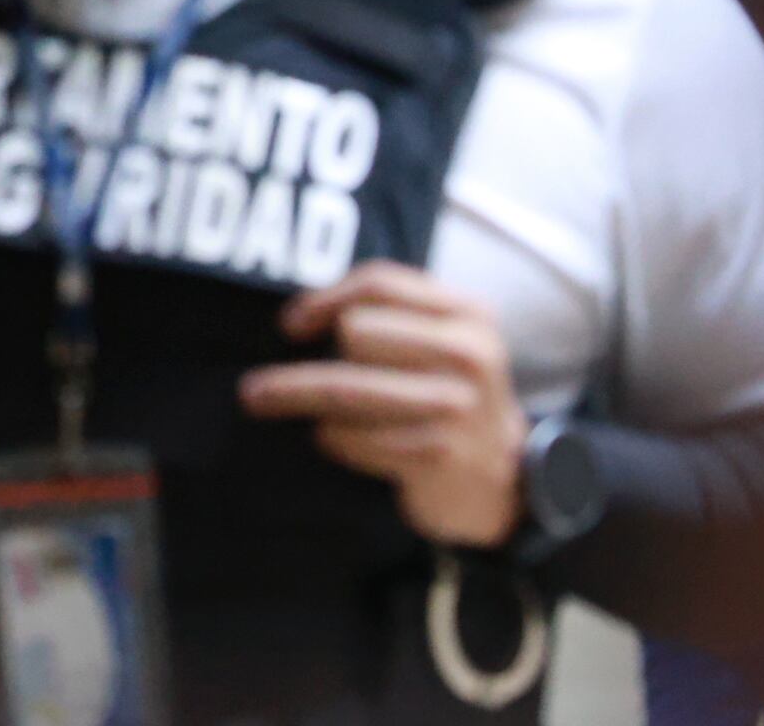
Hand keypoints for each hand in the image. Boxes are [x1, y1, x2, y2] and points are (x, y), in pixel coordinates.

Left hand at [238, 261, 527, 548]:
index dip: (324, 298)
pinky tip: (337, 440)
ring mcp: (457, 407)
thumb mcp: (439, 341)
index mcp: (469, 314)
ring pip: (342, 387)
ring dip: (295, 394)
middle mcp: (470, 355)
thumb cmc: (446, 395)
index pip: (380, 283)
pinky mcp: (437, 455)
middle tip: (291, 376)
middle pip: (354, 331)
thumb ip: (386, 313)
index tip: (290, 324)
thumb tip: (296, 319)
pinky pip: (349, 436)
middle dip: (319, 354)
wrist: (501, 479)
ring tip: (262, 398)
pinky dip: (331, 438)